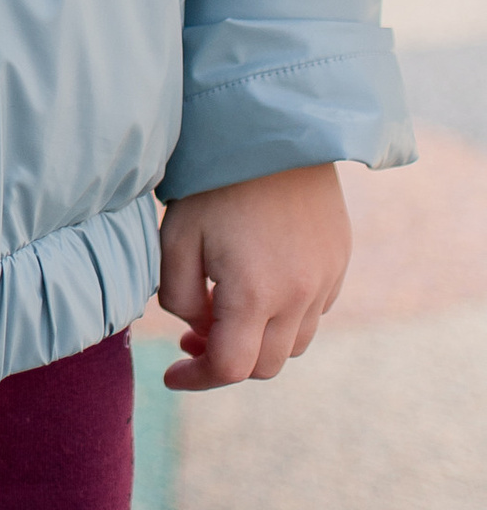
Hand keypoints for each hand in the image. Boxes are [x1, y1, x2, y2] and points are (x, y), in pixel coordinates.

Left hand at [157, 161, 350, 390]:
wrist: (273, 130)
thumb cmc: (215, 182)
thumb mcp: (176, 237)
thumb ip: (180, 296)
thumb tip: (200, 327)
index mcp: (255, 293)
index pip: (230, 369)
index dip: (197, 379)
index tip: (170, 374)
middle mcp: (299, 296)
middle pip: (265, 365)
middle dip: (227, 363)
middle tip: (192, 340)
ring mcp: (326, 280)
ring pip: (294, 344)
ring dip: (260, 343)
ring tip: (226, 313)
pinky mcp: (339, 262)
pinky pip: (315, 312)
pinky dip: (286, 317)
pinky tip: (261, 287)